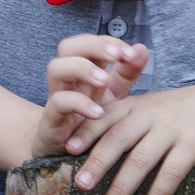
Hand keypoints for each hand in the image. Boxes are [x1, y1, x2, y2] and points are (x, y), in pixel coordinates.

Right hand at [33, 36, 148, 158]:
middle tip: (116, 56)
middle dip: (92, 45)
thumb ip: (127, 73)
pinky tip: (98, 112)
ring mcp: (57, 96)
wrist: (65, 153)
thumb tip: (142, 48)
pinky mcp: (51, 118)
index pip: (90, 42)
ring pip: (55, 68)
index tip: (130, 54)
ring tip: (103, 80)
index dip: (108, 42)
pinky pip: (58, 103)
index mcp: (83, 68)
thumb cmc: (90, 119)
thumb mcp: (114, 95)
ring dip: (81, 68)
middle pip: (67, 46)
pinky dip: (78, 104)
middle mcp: (68, 78)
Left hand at [72, 80, 194, 194]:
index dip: (85, 133)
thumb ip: (123, 122)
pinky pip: (171, 172)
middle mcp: (149, 115)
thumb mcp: (147, 108)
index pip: (104, 118)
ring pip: (141, 160)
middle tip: (80, 186)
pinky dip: (157, 193)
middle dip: (97, 163)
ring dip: (121, 187)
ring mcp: (170, 130)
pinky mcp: (193, 145)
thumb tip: (90, 150)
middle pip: (117, 139)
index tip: (66, 150)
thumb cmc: (177, 111)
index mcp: (134, 106)